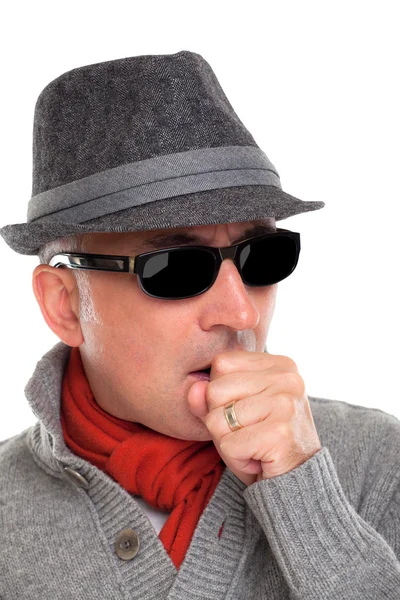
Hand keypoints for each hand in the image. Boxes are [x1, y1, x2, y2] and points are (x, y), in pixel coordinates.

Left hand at [187, 350, 321, 485]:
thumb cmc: (260, 443)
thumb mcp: (230, 414)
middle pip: (215, 390)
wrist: (296, 483)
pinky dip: (236, 459)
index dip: (220, 393)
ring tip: (253, 446)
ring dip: (228, 442)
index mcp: (279, 364)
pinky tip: (258, 459)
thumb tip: (194, 389)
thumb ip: (208, 398)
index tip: (246, 412)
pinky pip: (228, 444)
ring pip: (217, 420)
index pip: (221, 363)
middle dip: (221, 420)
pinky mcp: (280, 433)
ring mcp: (285, 404)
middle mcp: (287, 378)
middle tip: (249, 434)